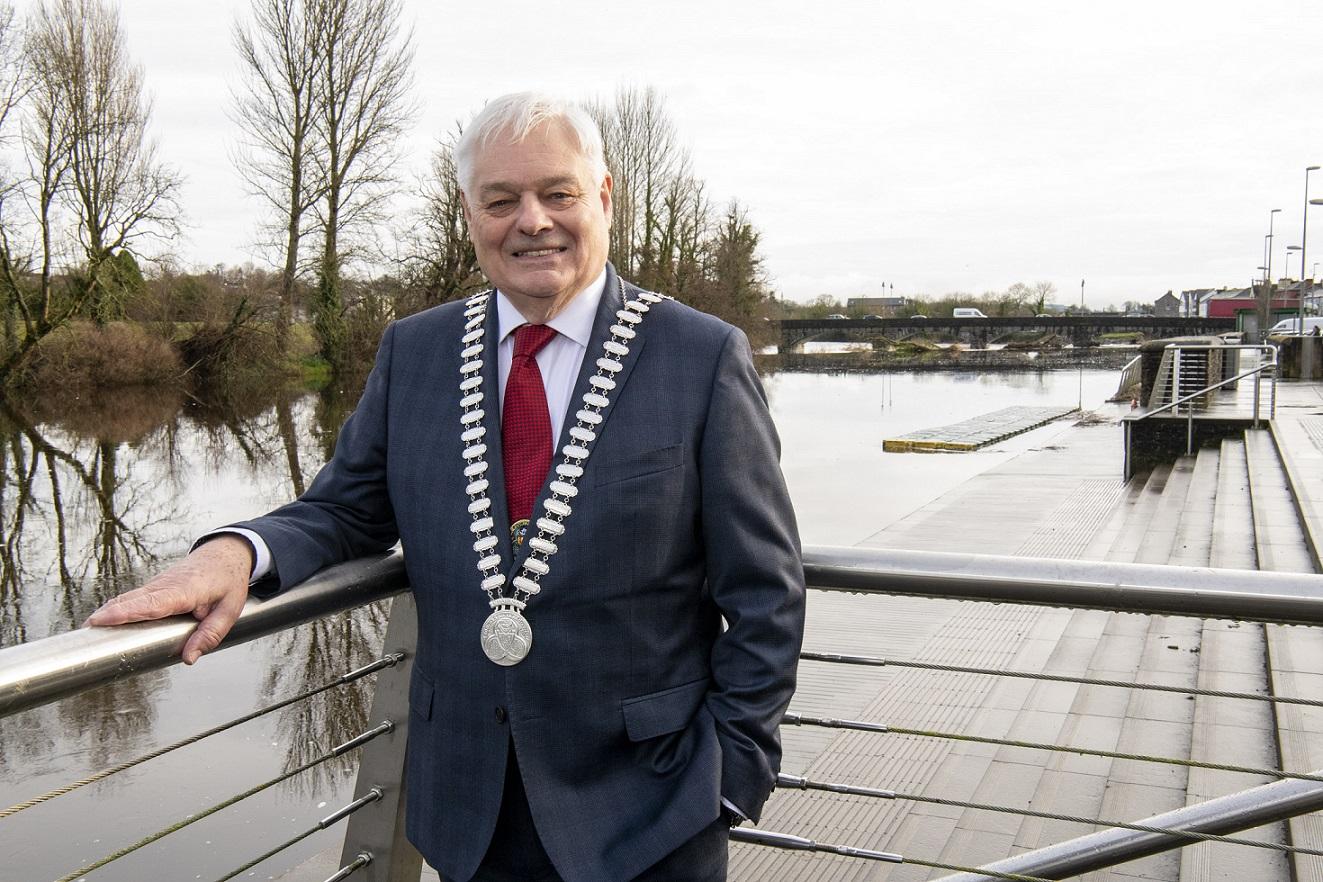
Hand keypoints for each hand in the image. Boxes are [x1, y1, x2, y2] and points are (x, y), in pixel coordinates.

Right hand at [84, 535, 253, 664]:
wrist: (226, 553)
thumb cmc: (228, 581)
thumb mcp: (229, 610)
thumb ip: (210, 635)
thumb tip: (188, 658)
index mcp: (184, 591)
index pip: (150, 604)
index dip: (124, 612)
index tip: (100, 620)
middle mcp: (164, 586)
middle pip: (131, 601)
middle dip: (107, 616)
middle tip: (84, 634)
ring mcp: (157, 584)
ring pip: (128, 599)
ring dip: (108, 613)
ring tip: (87, 633)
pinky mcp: (154, 587)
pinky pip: (132, 599)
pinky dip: (117, 608)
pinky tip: (104, 623)